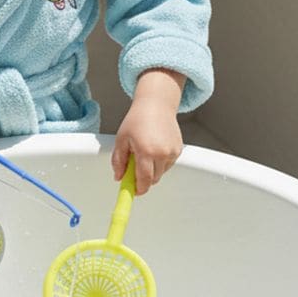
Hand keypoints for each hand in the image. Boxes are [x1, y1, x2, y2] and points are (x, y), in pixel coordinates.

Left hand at [112, 69, 184, 193]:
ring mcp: (172, 152)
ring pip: (161, 173)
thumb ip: (119, 161)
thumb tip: (119, 177)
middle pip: (153, 179)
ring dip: (152, 170)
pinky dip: (160, 162)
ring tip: (145, 152)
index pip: (144, 180)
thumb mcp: (122, 140)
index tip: (133, 192)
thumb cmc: (137, 119)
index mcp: (146, 151)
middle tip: (134, 168)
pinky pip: (167, 165)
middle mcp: (162, 153)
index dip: (138, 189)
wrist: (156, 104)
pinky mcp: (178, 150)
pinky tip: (154, 148)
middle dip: (143, 179)